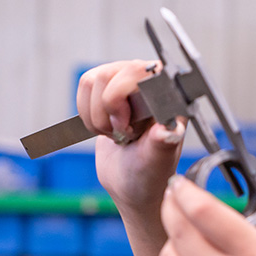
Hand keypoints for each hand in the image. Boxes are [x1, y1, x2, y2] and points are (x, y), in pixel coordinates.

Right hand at [76, 60, 183, 213]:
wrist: (131, 182)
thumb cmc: (150, 173)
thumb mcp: (157, 161)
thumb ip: (162, 143)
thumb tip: (167, 129)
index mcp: (171, 93)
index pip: (139, 72)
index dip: (124, 103)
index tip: (131, 131)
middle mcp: (151, 80)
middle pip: (108, 75)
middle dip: (108, 113)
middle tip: (124, 134)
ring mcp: (128, 81)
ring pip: (91, 80)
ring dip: (97, 116)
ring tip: (116, 133)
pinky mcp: (109, 88)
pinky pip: (84, 86)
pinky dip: (87, 114)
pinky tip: (106, 128)